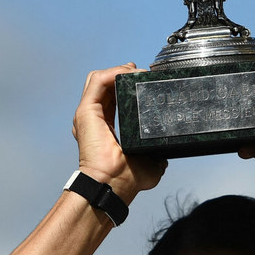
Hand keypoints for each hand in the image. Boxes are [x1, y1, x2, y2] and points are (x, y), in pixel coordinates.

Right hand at [72, 63, 166, 197]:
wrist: (115, 184)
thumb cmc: (128, 178)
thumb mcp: (150, 160)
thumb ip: (157, 152)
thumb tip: (168, 151)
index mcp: (106, 128)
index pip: (112, 97)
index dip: (126, 85)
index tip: (143, 81)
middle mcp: (95, 119)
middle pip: (105, 84)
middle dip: (122, 73)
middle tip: (140, 73)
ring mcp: (89, 114)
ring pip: (99, 78)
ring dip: (119, 71)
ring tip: (135, 72)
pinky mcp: (86, 111)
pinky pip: (97, 80)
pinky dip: (113, 72)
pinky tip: (128, 73)